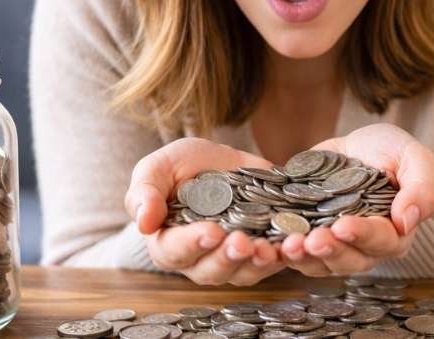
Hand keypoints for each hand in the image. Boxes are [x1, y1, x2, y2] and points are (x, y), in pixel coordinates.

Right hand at [125, 137, 285, 284]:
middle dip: (228, 258)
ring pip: (242, 273)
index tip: (211, 231)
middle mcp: (199, 258)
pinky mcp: (260, 250)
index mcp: (167, 242)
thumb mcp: (157, 168)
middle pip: (210, 271)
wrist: (220, 160)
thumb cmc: (181, 166)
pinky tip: (290, 244)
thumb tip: (143, 222)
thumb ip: (144, 192)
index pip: (174, 253)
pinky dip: (282, 256)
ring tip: (267, 248)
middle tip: (243, 242)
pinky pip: (271, 262)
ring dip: (255, 264)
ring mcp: (231, 258)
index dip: (192, 244)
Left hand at [280, 123, 433, 275]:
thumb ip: (422, 188)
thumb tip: (408, 220)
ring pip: (320, 264)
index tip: (343, 226)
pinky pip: (296, 253)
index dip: (362, 235)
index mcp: (395, 232)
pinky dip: (283, 251)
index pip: (382, 240)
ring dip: (304, 258)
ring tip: (289, 244)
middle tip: (312, 240)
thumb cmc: (392, 151)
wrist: (358, 146)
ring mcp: (334, 245)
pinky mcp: (309, 236)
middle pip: (349, 260)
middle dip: (330, 251)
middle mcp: (365, 247)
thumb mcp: (414, 158)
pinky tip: (272, 243)